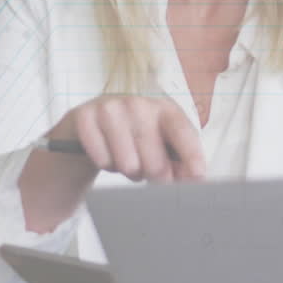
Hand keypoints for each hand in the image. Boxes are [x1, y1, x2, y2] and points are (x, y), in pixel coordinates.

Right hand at [47, 94, 205, 182]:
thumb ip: (180, 161)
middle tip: (149, 172)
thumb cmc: (133, 138)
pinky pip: (102, 160)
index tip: (198, 175)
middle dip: (155, 176)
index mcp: (164, 108)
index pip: (182, 131)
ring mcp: (110, 107)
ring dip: (129, 171)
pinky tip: (106, 152)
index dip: (191, 155)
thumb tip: (195, 180)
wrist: (90, 127)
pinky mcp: (85, 117)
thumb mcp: (160, 144)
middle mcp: (138, 103)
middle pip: (155, 159)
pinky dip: (105, 165)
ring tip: (127, 159)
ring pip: (128, 164)